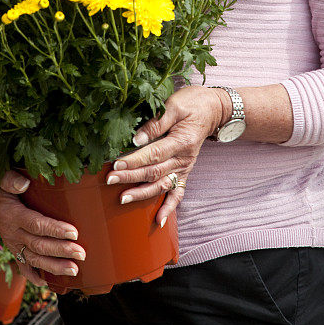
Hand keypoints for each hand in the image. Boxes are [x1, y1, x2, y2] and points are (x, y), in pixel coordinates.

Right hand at [0, 170, 86, 284]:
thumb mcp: (0, 176)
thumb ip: (11, 179)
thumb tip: (24, 183)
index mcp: (11, 214)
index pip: (36, 224)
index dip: (55, 230)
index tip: (74, 233)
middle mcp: (11, 232)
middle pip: (38, 245)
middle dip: (61, 251)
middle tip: (81, 254)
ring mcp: (12, 243)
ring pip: (33, 259)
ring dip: (54, 267)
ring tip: (74, 271)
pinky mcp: (13, 247)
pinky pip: (22, 266)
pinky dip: (34, 276)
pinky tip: (47, 283)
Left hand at [104, 86, 224, 226]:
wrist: (213, 109)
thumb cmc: (192, 103)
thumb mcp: (174, 105)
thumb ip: (157, 122)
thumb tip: (137, 139)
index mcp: (181, 140)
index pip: (153, 154)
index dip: (134, 160)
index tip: (115, 164)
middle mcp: (184, 158)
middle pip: (154, 171)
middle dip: (130, 177)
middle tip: (110, 179)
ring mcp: (185, 167)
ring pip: (162, 185)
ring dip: (142, 194)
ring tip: (123, 199)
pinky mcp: (185, 171)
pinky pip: (178, 193)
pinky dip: (169, 208)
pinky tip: (159, 221)